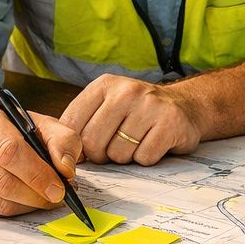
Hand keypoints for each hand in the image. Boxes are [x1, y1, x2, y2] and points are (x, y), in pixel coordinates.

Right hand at [0, 100, 81, 217]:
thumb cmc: (12, 128)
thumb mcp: (40, 123)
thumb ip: (62, 140)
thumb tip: (66, 169)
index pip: (9, 151)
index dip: (37, 173)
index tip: (59, 188)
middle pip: (2, 181)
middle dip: (36, 194)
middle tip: (57, 197)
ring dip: (27, 205)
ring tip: (44, 197)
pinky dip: (14, 210)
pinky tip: (24, 200)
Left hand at [60, 74, 203, 165]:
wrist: (184, 106)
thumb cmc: (137, 111)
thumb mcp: (107, 104)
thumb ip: (83, 122)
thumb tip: (60, 152)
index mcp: (104, 85)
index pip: (71, 123)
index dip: (75, 145)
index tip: (84, 152)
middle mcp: (126, 91)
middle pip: (93, 142)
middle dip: (100, 155)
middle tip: (113, 148)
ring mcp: (150, 106)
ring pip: (118, 154)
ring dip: (125, 157)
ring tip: (136, 142)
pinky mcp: (170, 124)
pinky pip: (144, 158)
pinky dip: (146, 158)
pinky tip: (152, 144)